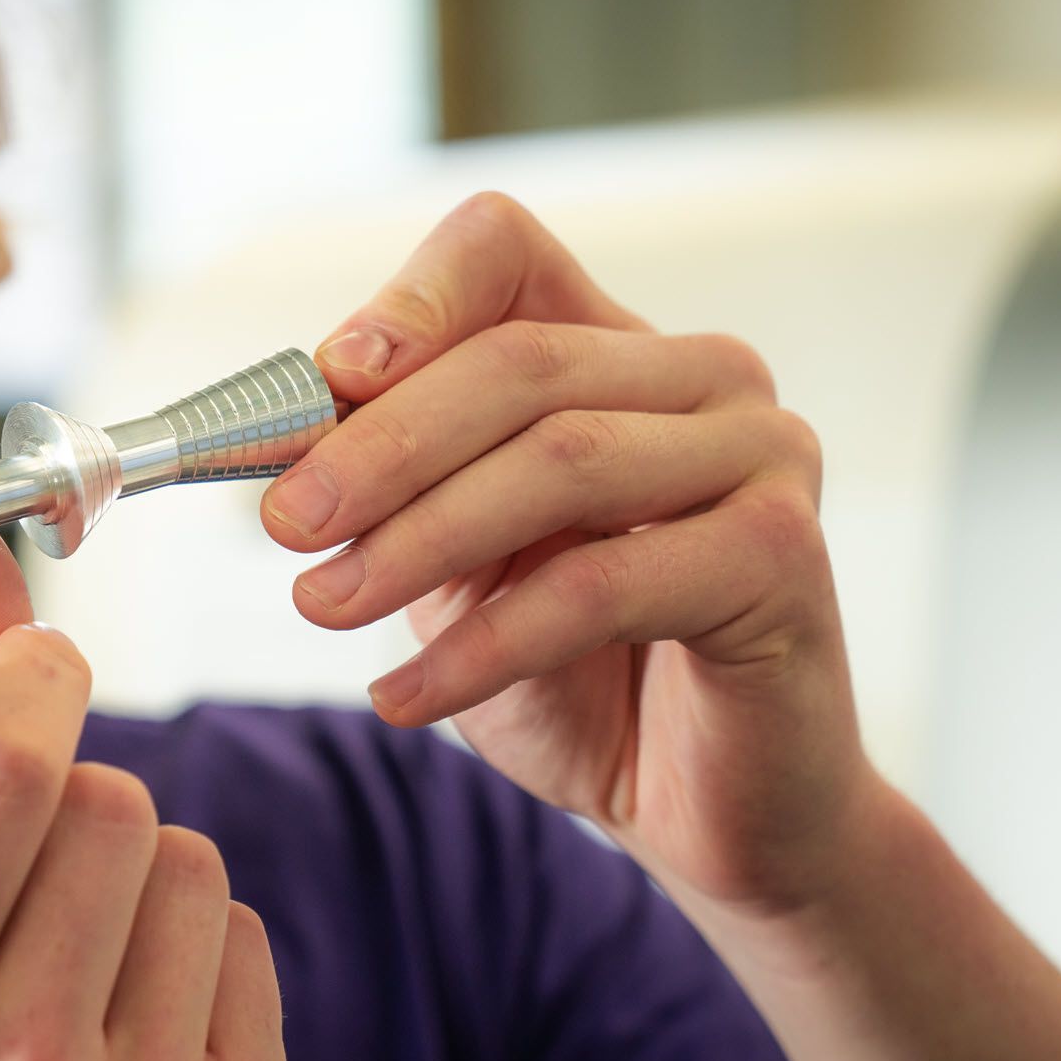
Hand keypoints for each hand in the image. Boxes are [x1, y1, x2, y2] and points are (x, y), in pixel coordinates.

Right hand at [0, 493, 285, 1060]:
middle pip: (110, 800)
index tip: (27, 672)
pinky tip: (123, 1010)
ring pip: (191, 858)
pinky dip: (193, 948)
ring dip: (134, 874)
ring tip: (62, 954)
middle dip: (68, 798)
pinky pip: (245, 935)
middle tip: (13, 874)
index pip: (5, 766)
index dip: (27, 679)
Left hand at [261, 193, 870, 914]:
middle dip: (382, 445)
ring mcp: (762, 456)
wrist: (701, 808)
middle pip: (520, 362)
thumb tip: (279, 423)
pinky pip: (601, 585)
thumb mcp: (457, 559)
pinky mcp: (782, 559)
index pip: (504, 251)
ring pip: (561, 460)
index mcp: (618, 348)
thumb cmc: (572, 671)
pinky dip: (483, 645)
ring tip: (322, 606)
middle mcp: (707, 377)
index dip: (410, 299)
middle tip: (285, 523)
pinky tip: (404, 695)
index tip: (324, 379)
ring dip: (418, 539)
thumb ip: (396, 480)